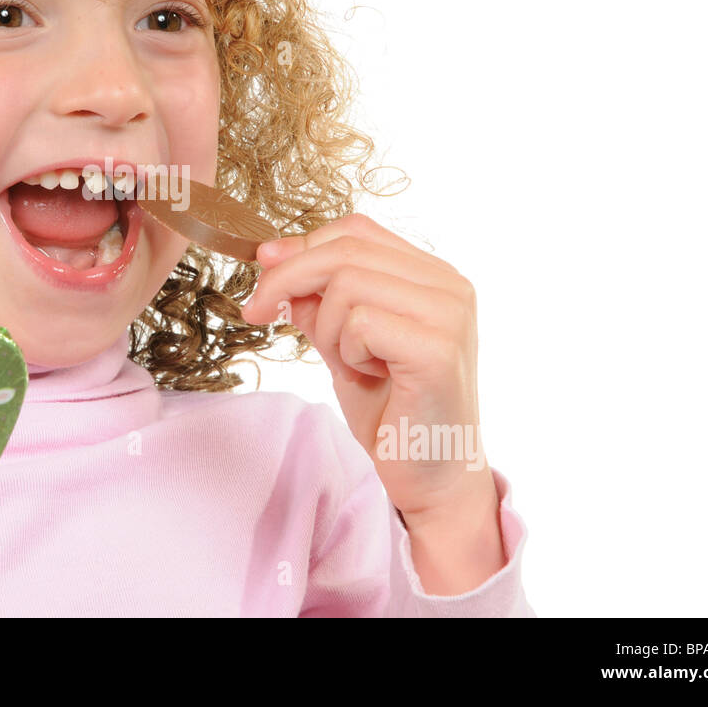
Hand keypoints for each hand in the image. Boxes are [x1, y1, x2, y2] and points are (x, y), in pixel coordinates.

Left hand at [241, 213, 493, 525]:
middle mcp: (450, 286)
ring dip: (327, 329)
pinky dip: (346, 351)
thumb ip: (319, 298)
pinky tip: (369, 377)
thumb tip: (273, 256)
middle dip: (288, 278)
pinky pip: (360, 323)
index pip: (357, 230)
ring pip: (347, 283)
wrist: (430, 476)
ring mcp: (450, 314)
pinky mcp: (438, 348)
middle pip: (346, 249)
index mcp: (433, 276)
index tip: (263, 267)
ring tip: (350, 365)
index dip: (302, 244)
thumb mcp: (342, 341)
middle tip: (257, 312)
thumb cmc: (390, 409)